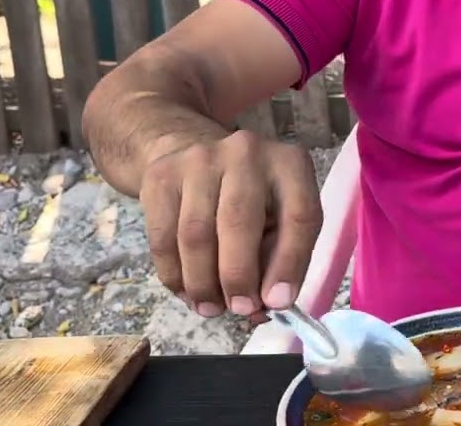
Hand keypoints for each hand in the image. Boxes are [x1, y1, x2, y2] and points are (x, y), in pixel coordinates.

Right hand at [138, 130, 321, 321]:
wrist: (192, 151)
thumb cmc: (251, 198)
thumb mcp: (280, 218)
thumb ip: (278, 261)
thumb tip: (268, 307)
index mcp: (290, 164)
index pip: (299, 215)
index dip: (290, 264)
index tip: (278, 303)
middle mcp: (247, 153)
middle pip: (239, 222)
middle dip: (238, 277)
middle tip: (239, 309)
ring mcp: (200, 160)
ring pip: (195, 235)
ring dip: (203, 283)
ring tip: (211, 308)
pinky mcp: (161, 176)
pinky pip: (163, 238)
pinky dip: (174, 275)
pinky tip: (187, 292)